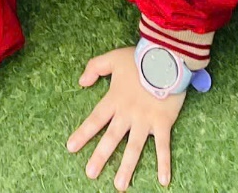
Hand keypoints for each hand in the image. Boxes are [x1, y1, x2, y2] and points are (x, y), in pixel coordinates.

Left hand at [67, 47, 183, 189]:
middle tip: (90, 174)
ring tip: (119, 185)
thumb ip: (94, 67)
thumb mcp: (113, 58)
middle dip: (100, 157)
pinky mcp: (162, 123)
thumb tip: (80, 82)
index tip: (71, 147)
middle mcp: (127, 113)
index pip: (95, 119)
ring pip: (134, 148)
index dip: (83, 133)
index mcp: (115, 99)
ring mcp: (145, 120)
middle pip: (112, 138)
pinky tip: (164, 181)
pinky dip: (164, 163)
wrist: (166, 57)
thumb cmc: (139, 58)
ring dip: (127, 167)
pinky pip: (163, 147)